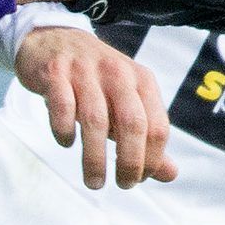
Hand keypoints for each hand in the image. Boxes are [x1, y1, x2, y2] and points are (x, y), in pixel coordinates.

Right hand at [15, 27, 178, 188]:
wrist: (53, 40)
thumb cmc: (95, 82)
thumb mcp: (125, 105)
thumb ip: (146, 139)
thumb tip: (170, 174)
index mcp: (141, 81)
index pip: (157, 126)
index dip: (152, 159)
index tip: (139, 179)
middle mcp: (117, 73)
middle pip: (132, 124)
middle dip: (130, 161)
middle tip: (123, 185)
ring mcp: (85, 71)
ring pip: (96, 120)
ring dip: (95, 158)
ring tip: (94, 182)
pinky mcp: (55, 72)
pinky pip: (62, 106)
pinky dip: (64, 130)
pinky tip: (66, 142)